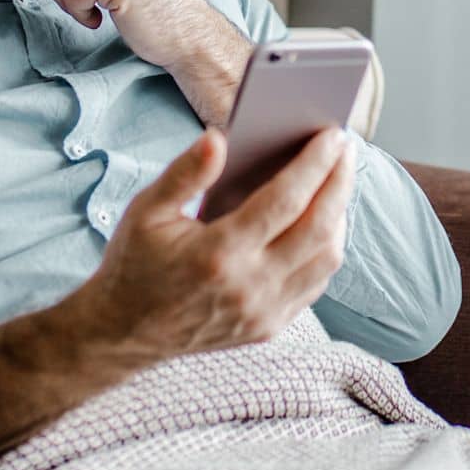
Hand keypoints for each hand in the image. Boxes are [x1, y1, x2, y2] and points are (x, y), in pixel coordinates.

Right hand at [52, 126, 354, 371]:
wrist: (123, 333)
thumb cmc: (135, 264)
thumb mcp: (146, 211)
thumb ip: (185, 173)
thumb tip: (220, 138)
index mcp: (217, 254)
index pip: (285, 201)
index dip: (315, 164)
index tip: (333, 135)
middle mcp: (248, 287)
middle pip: (319, 228)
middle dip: (340, 182)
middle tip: (346, 149)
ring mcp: (262, 313)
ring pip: (326, 259)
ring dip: (339, 216)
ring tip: (337, 180)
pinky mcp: (268, 328)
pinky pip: (315, 284)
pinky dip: (326, 248)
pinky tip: (323, 221)